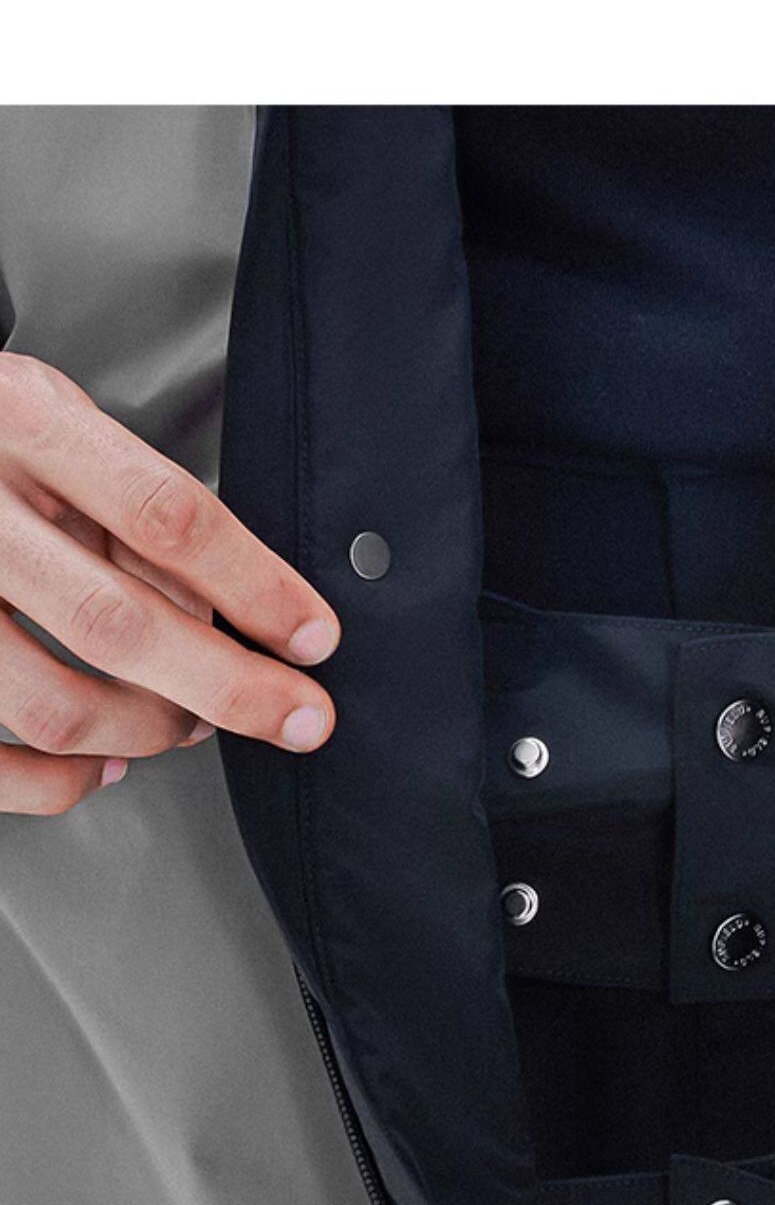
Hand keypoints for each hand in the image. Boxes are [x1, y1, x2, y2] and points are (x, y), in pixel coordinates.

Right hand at [0, 353, 338, 814]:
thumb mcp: (54, 421)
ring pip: (55, 706)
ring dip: (148, 732)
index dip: (257, 587)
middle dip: (229, 687)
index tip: (314, 637)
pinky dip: (58, 784)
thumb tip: (237, 607)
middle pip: (116, 625)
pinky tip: (104, 765)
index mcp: (21, 421)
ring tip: (189, 725)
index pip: (166, 516)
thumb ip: (133, 504)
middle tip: (299, 718)